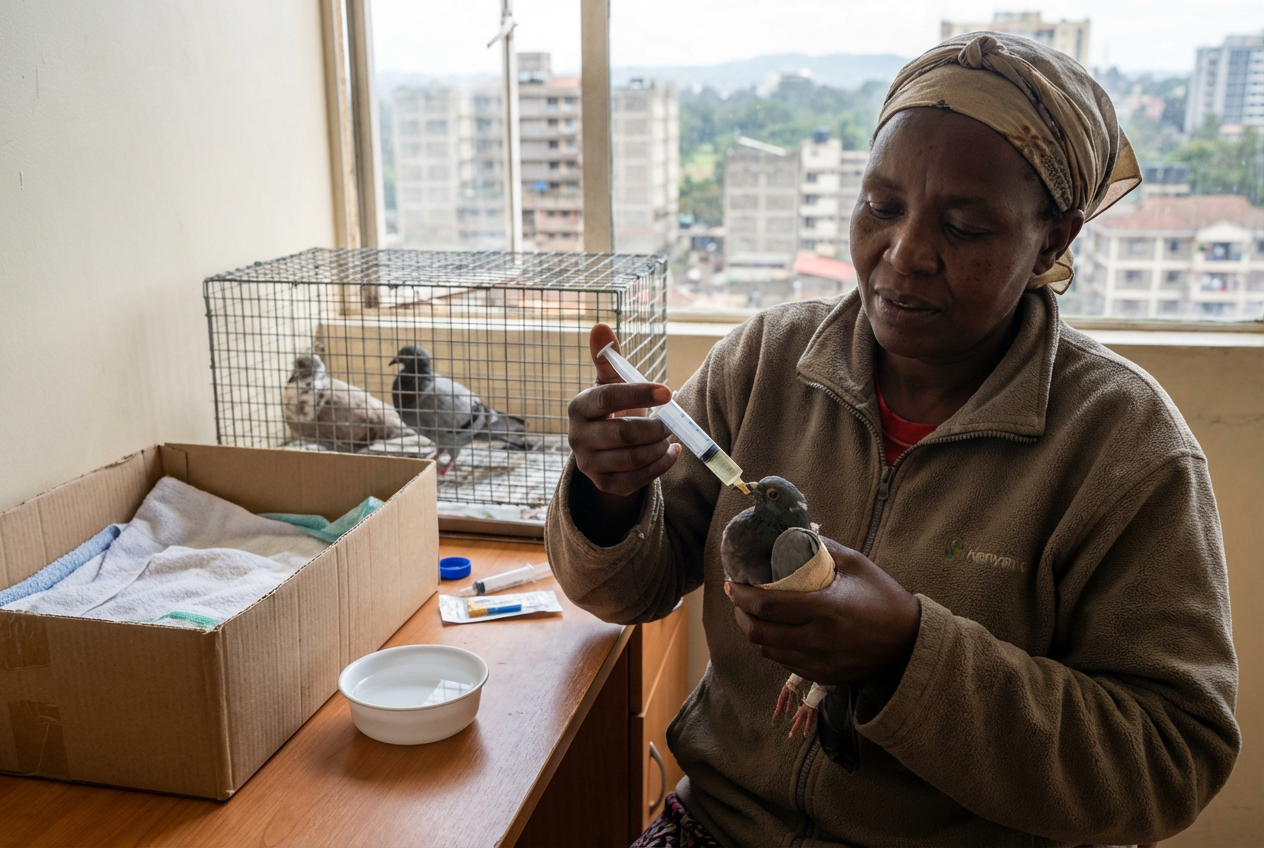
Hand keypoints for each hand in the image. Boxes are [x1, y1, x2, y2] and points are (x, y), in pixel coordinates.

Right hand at [567, 324, 680, 545]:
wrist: (602, 448)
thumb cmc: (611, 408)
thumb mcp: (609, 383)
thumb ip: (608, 356)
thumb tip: (600, 326)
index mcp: (578, 407)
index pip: (607, 398)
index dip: (639, 394)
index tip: (668, 392)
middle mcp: (577, 438)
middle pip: (622, 434)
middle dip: (655, 426)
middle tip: (673, 421)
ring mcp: (589, 465)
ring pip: (633, 458)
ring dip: (659, 446)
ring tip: (669, 435)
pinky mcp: (604, 485)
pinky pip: (638, 479)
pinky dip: (661, 465)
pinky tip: (670, 452)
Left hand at [726, 538, 921, 684]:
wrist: (910, 641)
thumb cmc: (883, 597)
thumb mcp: (857, 564)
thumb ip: (823, 548)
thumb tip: (793, 532)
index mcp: (825, 608)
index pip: (767, 607)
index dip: (742, 596)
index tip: (733, 583)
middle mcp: (817, 639)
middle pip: (759, 632)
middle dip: (740, 615)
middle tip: (738, 599)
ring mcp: (818, 662)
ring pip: (768, 651)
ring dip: (753, 632)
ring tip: (752, 614)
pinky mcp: (822, 676)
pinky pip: (784, 663)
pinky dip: (772, 647)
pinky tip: (775, 632)